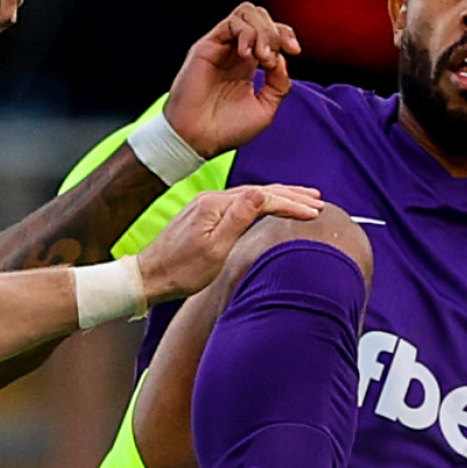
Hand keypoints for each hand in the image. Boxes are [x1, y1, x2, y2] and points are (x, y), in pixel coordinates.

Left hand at [135, 184, 323, 302]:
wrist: (149, 276)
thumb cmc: (181, 270)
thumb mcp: (214, 249)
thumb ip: (239, 218)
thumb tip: (261, 193)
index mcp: (215, 205)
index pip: (262, 198)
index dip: (290, 204)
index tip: (314, 212)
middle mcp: (211, 199)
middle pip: (259, 191)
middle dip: (290, 195)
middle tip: (317, 200)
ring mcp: (207, 205)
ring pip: (250, 195)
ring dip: (278, 196)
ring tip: (302, 199)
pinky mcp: (204, 214)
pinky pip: (240, 202)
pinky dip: (261, 203)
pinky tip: (269, 206)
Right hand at [164, 3, 299, 157]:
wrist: (198, 138)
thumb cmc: (226, 129)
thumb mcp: (265, 108)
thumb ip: (279, 82)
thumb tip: (282, 59)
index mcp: (249, 65)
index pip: (272, 33)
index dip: (286, 35)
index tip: (295, 51)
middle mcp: (235, 52)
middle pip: (261, 17)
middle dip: (276, 31)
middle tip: (271, 58)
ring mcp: (221, 47)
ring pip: (247, 13)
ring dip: (262, 30)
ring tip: (261, 56)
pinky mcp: (207, 46)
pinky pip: (231, 23)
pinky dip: (246, 33)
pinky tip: (248, 55)